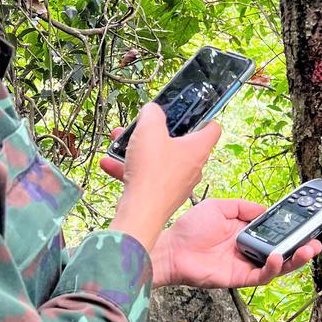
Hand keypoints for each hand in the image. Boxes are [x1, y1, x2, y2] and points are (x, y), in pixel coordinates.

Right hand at [101, 104, 220, 252]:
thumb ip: (152, 113)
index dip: (203, 116)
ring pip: (159, 159)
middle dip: (156, 132)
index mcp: (198, 149)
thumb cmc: (151, 171)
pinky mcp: (162, 195)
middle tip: (142, 126)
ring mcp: (177, 183)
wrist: (140, 211)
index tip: (187, 110)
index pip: (212, 128)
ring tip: (119, 142)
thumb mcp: (149, 129)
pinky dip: (130, 168)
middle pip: (179, 142)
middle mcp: (192, 167)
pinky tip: (109, 163)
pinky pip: (147, 176)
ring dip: (139, 149)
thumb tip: (152, 110)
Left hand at [150, 198, 321, 287]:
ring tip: (308, 250)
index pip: (274, 232)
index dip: (290, 229)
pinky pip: (261, 276)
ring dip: (294, 260)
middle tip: (316, 241)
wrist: (172, 249)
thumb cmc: (190, 227)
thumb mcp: (220, 207)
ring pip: (276, 266)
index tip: (307, 223)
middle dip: (301, 247)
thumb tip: (265, 209)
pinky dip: (273, 268)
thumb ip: (244, 207)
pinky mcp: (239, 278)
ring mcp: (244, 264)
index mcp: (244, 232)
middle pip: (281, 250)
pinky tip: (278, 257)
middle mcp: (247, 249)